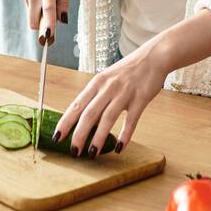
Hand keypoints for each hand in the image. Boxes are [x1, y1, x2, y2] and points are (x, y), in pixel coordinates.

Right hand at [16, 0, 73, 43]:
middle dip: (41, 26)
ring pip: (31, 13)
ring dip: (39, 11)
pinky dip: (35, 2)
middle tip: (51, 25)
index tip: (48, 38)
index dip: (48, 26)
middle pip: (33, 20)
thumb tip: (62, 20)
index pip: (47, 11)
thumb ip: (64, 1)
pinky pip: (28, 4)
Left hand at [52, 42, 169, 155]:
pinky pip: (131, 120)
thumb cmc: (128, 70)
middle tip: (74, 151)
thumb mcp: (107, 79)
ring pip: (108, 118)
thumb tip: (82, 119)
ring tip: (92, 153)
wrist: (153, 57)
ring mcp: (124, 93)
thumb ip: (96, 97)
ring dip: (99, 138)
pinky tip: (119, 147)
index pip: (76, 105)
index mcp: (97, 82)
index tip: (57, 137)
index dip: (65, 122)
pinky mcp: (140, 98)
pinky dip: (125, 135)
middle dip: (79, 134)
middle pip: (89, 113)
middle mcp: (108, 87)